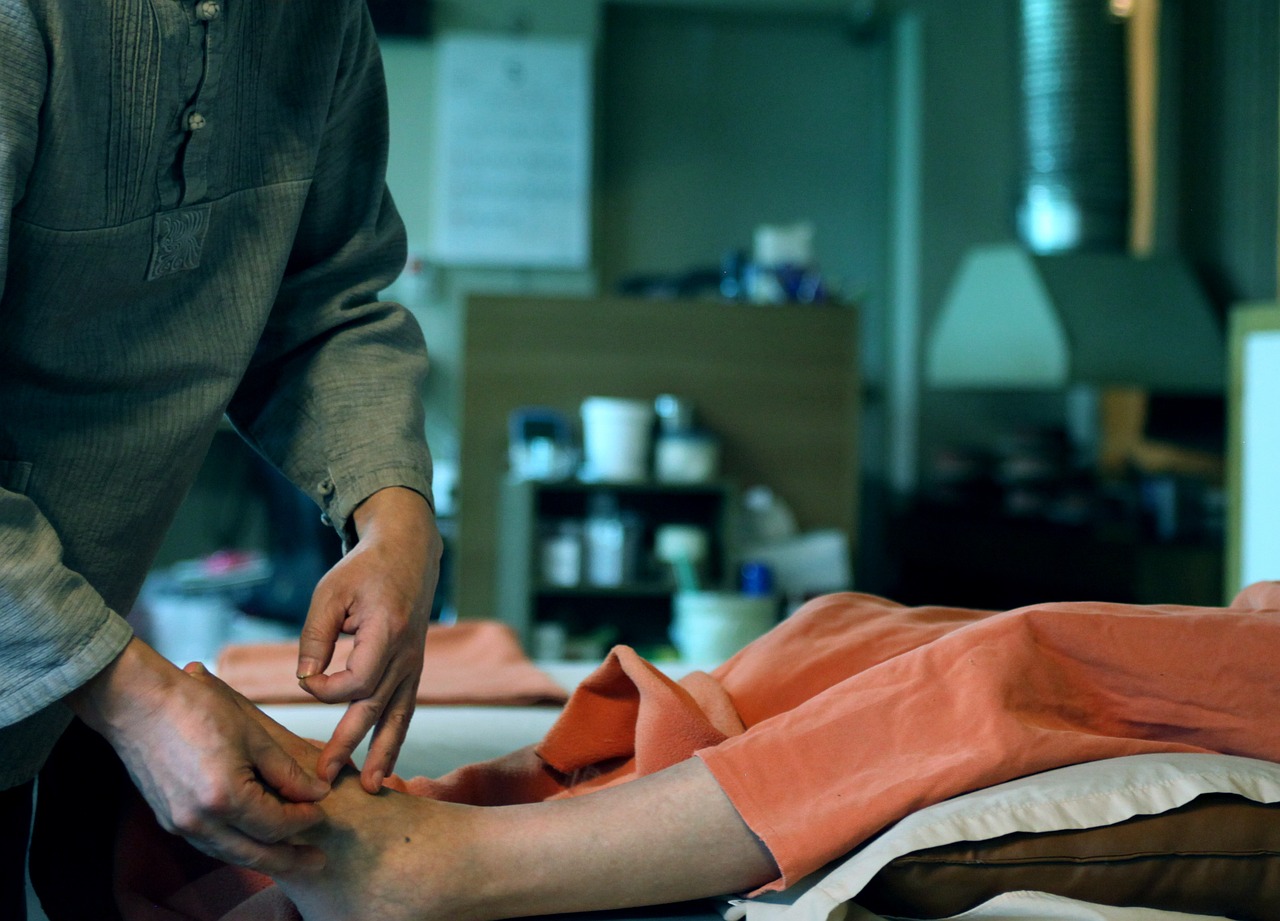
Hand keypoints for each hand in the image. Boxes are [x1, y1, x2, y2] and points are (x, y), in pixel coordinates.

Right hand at [68, 638, 329, 873]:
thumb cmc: (194, 709)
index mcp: (224, 798)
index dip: (304, 819)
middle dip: (290, 858)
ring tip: (291, 857)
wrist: (137, 703)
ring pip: (230, 853)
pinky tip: (253, 840)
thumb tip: (317, 792)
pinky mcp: (169, 819)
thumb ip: (286, 771)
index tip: (321, 809)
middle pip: (254, 852)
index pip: (276, 824)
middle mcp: (199, 821)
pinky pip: (210, 844)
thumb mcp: (253, 735)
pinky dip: (236, 846)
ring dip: (263, 857)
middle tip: (318, 862)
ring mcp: (180, 824)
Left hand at [296, 487, 440, 791]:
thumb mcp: (330, 593)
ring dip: (383, 753)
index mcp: (386, 633)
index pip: (355, 682)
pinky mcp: (413, 669)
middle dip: (349, 745)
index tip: (306, 679)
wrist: (408, 554)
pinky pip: (405, 709)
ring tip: (371, 787)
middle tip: (323, 779)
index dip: (326, 690)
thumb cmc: (363, 570)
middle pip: (375, 709)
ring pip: (398, 717)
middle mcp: (406, 655)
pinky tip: (386, 764)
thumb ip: (315, 638)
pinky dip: (396, 738)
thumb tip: (304, 680)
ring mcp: (414, 665)